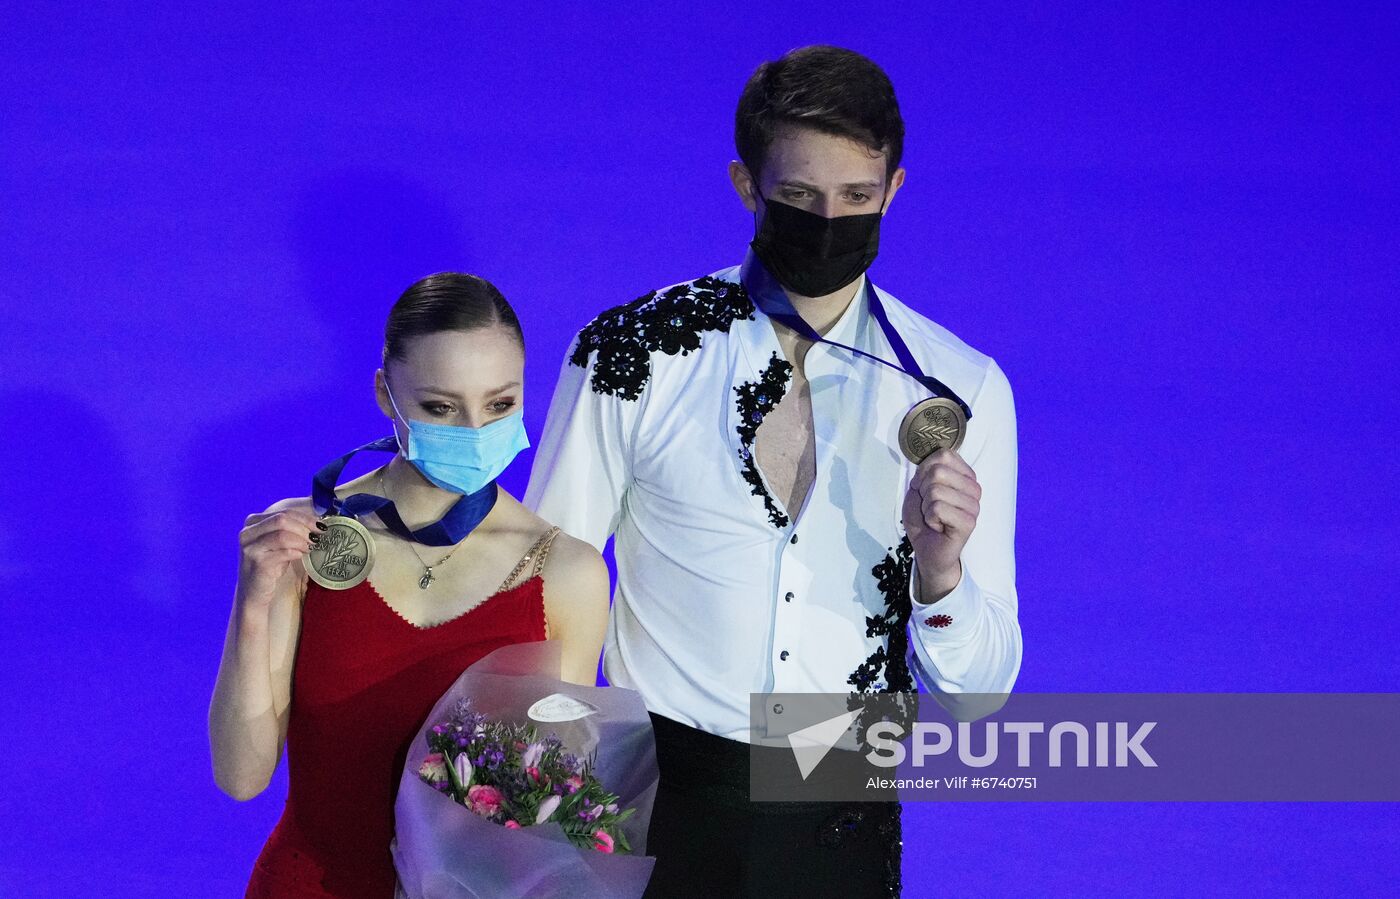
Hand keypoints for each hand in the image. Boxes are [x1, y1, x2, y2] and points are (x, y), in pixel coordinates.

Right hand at [237, 509, 320, 609]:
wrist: (254, 592)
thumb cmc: (270, 565)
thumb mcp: (278, 543)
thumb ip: (290, 530)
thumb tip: (317, 521)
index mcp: (253, 522)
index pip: (283, 512)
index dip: (305, 518)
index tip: (321, 525)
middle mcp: (247, 533)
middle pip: (282, 519)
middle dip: (305, 527)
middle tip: (318, 536)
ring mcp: (250, 548)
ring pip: (282, 535)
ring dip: (301, 540)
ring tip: (310, 547)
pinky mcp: (257, 563)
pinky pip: (283, 553)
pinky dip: (296, 552)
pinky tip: (301, 556)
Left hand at [901, 449, 980, 599]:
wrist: (928, 551)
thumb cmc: (924, 520)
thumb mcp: (918, 489)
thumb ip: (925, 471)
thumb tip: (934, 459)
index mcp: (965, 476)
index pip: (943, 455)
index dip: (924, 472)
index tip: (925, 490)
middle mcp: (974, 488)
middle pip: (937, 471)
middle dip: (923, 491)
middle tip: (929, 508)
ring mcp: (974, 505)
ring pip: (936, 491)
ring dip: (926, 507)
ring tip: (935, 518)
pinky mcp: (969, 522)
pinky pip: (938, 508)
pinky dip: (930, 518)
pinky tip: (938, 527)